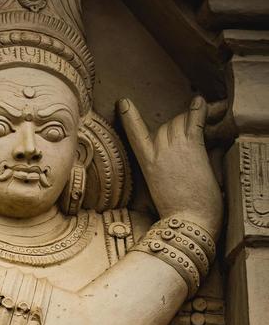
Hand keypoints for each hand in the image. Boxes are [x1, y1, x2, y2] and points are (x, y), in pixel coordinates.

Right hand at [118, 95, 222, 237]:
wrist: (189, 222)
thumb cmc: (178, 214)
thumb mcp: (161, 193)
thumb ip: (164, 174)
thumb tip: (177, 165)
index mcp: (147, 166)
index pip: (136, 135)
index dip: (130, 118)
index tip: (123, 102)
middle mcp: (158, 154)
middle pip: (165, 126)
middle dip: (177, 126)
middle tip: (189, 131)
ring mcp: (174, 149)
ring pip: (179, 121)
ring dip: (190, 120)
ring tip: (199, 117)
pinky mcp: (192, 148)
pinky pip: (195, 121)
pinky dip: (199, 109)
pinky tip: (201, 102)